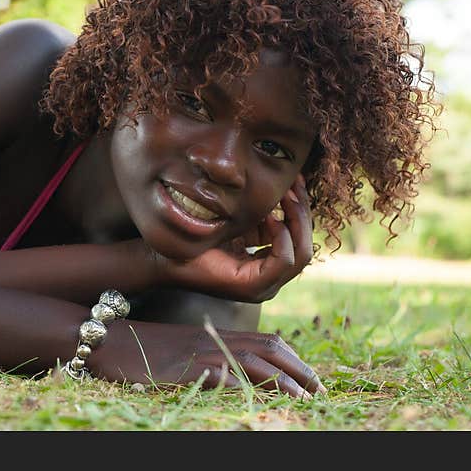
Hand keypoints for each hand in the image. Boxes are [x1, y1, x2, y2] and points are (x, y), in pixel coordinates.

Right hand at [94, 318, 325, 398]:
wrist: (106, 340)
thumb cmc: (144, 349)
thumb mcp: (185, 349)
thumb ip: (213, 354)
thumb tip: (240, 377)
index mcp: (216, 335)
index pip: (267, 341)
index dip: (295, 360)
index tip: (314, 381)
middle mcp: (212, 340)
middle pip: (266, 348)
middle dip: (298, 370)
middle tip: (320, 393)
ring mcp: (197, 353)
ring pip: (248, 360)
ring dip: (279, 379)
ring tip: (302, 398)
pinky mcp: (180, 368)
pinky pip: (214, 374)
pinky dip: (236, 384)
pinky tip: (252, 397)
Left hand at [154, 174, 313, 302]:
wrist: (165, 258)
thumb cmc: (195, 239)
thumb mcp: (237, 224)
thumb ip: (260, 218)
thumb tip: (287, 190)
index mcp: (266, 266)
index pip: (300, 239)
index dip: (301, 209)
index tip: (292, 183)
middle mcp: (270, 280)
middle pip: (305, 244)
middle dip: (303, 211)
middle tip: (295, 183)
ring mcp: (263, 287)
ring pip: (302, 254)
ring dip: (296, 220)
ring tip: (286, 194)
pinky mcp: (253, 287)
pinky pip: (284, 262)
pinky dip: (282, 237)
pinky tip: (270, 217)